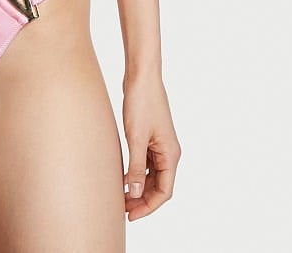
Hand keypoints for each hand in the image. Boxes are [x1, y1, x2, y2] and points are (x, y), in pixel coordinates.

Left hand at [121, 72, 180, 220]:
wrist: (141, 76)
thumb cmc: (141, 103)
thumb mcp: (136, 137)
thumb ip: (137, 167)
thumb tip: (135, 194)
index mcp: (170, 154)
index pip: (164, 192)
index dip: (148, 207)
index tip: (130, 215)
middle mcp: (169, 152)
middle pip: (159, 186)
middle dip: (142, 200)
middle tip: (122, 209)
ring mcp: (160, 144)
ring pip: (152, 175)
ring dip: (139, 188)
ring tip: (121, 197)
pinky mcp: (150, 137)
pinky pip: (146, 163)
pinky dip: (137, 173)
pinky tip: (123, 178)